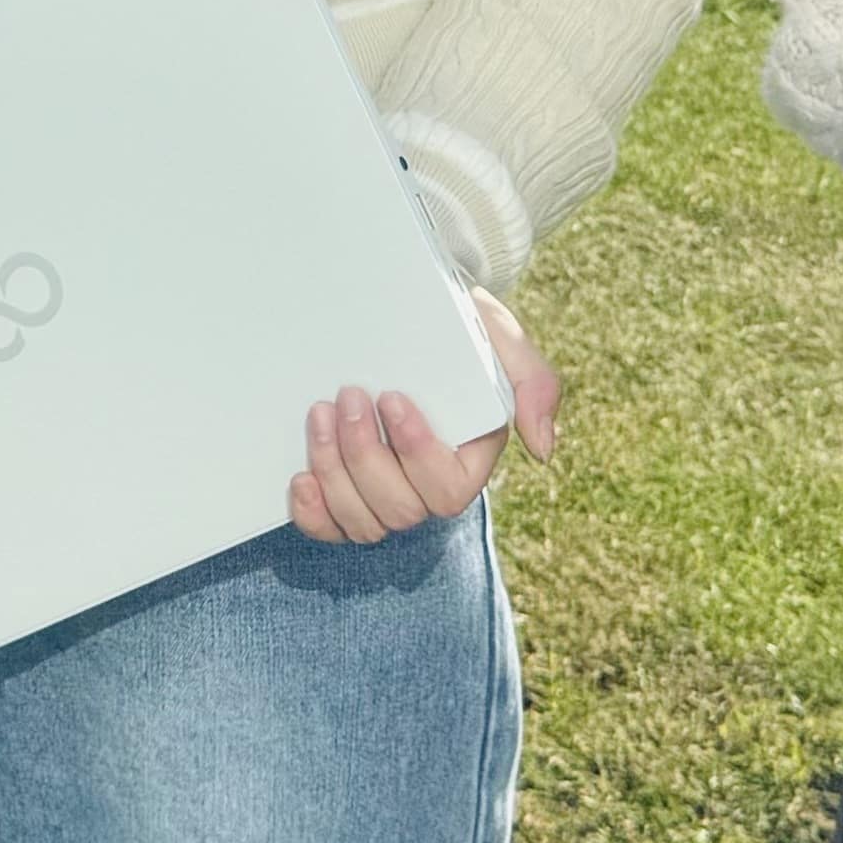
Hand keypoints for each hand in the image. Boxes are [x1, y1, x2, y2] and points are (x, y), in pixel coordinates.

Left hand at [292, 291, 558, 542]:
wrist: (405, 313)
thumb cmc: (459, 328)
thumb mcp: (502, 339)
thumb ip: (534, 385)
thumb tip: (543, 450)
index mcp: (469, 460)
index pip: (448, 488)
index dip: (417, 454)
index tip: (393, 398)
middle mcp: (426, 488)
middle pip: (400, 510)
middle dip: (366, 457)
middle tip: (347, 396)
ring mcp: (383, 495)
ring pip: (362, 522)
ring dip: (334, 472)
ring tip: (318, 414)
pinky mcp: (344, 495)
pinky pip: (329, 529)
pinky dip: (313, 513)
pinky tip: (299, 477)